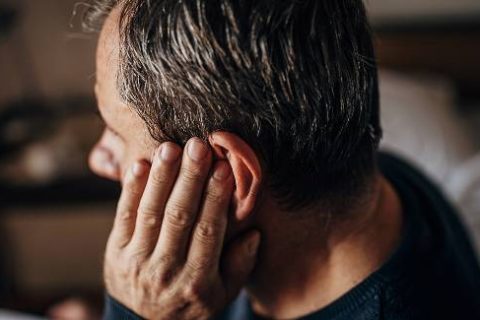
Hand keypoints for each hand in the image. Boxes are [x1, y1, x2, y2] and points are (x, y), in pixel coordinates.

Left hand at [104, 138, 260, 319]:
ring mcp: (137, 260)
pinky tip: (140, 164)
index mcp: (197, 280)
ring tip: (170, 147)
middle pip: (178, 217)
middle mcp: (165, 270)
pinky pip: (123, 216)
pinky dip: (131, 189)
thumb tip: (254, 233)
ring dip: (161, 178)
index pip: (208, 231)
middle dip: (189, 179)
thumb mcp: (222, 295)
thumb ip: (240, 266)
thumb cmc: (190, 304)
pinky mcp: (116, 251)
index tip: (223, 168)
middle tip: (197, 146)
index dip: (216, 198)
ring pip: (151, 212)